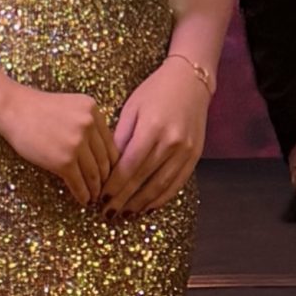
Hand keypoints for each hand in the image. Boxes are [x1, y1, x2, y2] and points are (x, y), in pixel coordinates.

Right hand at [0, 86, 116, 207]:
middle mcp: (89, 125)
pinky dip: (83, 194)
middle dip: (106, 179)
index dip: (112, 164)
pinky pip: (79, 183)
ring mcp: (77, 143)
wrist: (13, 109)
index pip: (111, 144)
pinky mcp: (64, 160)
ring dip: (95, 189)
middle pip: (105, 160)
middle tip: (105, 190)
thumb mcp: (72, 108)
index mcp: (94, 111)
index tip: (110, 175)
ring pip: (94, 174)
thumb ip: (89, 125)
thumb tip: (102, 154)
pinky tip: (84, 200)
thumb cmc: (39, 110)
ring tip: (95, 197)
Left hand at [103, 59, 209, 216]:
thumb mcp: (132, 108)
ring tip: (125, 214)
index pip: (128, 167)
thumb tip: (107, 168)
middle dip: (123, 200)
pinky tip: (147, 207)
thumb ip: (120, 138)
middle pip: (143, 181)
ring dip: (141, 204)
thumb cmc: (155, 91)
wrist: (190, 81)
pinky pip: (177, 184)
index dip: (114, 187)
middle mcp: (171, 142)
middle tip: (108, 214)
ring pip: (160, 186)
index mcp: (151, 129)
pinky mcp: (195, 155)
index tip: (100, 199)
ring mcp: (186, 151)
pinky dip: (161, 198)